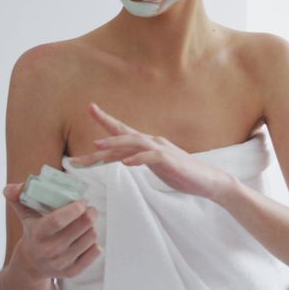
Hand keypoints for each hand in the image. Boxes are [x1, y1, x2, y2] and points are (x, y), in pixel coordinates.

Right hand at [4, 182, 100, 279]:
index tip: (83, 201)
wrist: (31, 265)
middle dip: (90, 213)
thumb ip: (18, 197)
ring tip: (86, 225)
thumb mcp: (25, 215)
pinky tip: (86, 239)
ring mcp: (61, 262)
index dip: (75, 208)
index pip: (58, 220)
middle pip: (82, 226)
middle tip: (90, 210)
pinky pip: (95, 252)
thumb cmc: (34, 233)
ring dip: (92, 227)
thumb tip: (11, 188)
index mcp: (38, 234)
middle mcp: (49, 250)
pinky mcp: (72, 272)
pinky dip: (95, 243)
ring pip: (91, 237)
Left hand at [70, 104, 235, 200]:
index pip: (124, 130)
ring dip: (115, 143)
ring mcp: (162, 150)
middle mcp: (153, 142)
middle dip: (103, 136)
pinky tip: (127, 163)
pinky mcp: (171, 161)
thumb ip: (140, 159)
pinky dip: (138, 159)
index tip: (90, 108)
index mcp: (148, 144)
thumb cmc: (182, 173)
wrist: (208, 180)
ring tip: (97, 146)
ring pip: (135, 142)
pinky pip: (152, 158)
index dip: (106, 119)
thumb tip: (123, 158)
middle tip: (80, 141)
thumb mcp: (156, 166)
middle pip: (124, 136)